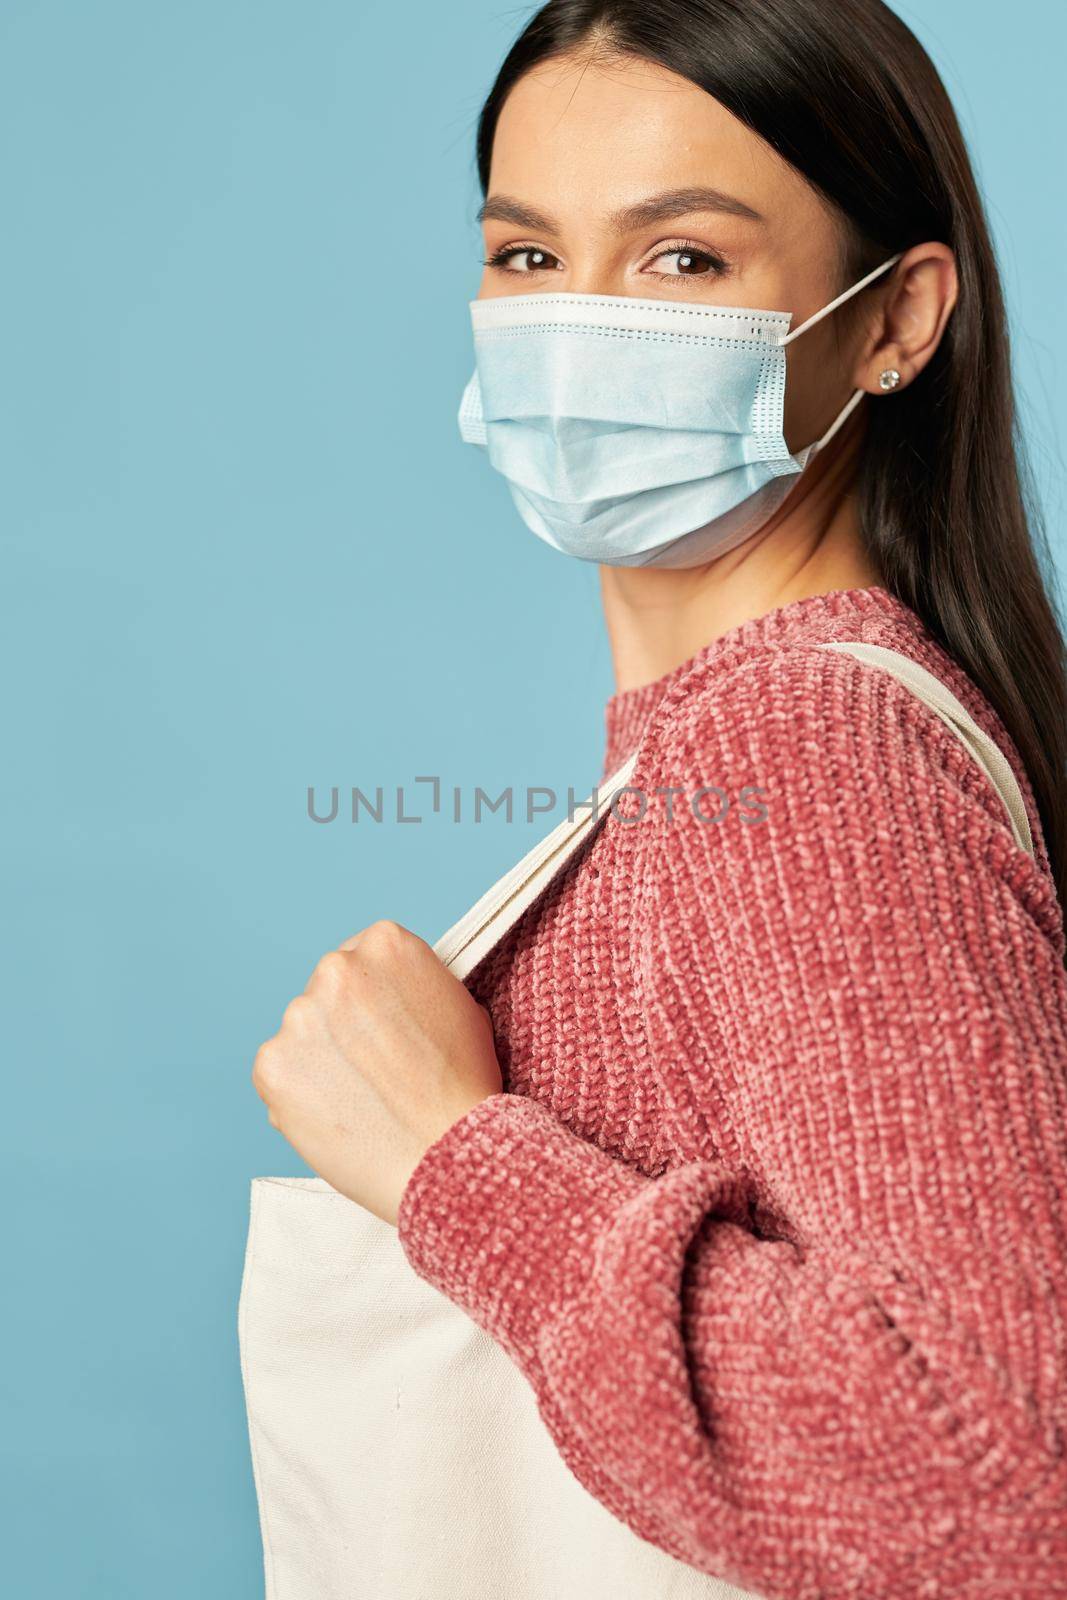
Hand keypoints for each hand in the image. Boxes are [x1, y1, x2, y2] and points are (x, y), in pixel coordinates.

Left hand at [252, 920, 503, 1225]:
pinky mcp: (271, 1065)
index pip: (363, 956)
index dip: (376, 996)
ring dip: (322, 1058)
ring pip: (303, 1033)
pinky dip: (300, 1093)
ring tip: (361, 1098)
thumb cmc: (463, 1088)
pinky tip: (337, 1114)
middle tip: (376, 1068)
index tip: (387, 1026)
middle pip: (329, 990)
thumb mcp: (462, 1007)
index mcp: (386, 943)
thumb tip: (391, 994)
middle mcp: (337, 969)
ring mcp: (299, 1016)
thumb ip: (417, 985)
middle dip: (345, 1023)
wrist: (445, 1156)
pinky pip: (279, 1073)